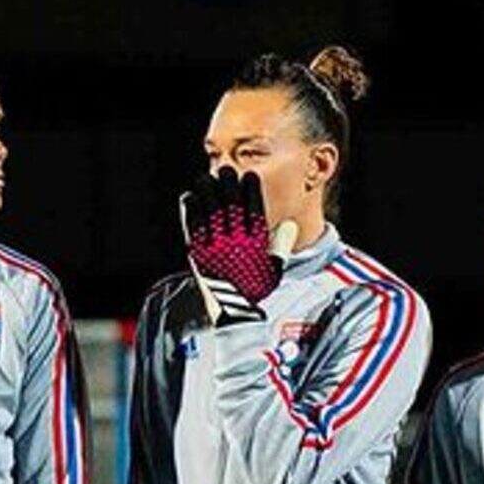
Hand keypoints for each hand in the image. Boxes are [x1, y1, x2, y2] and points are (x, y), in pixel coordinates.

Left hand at [180, 167, 297, 325]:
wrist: (232, 312)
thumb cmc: (254, 291)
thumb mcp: (274, 269)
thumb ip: (282, 245)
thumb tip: (292, 224)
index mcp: (256, 244)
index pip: (254, 208)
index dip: (251, 190)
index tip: (249, 176)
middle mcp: (236, 242)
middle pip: (231, 204)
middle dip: (229, 184)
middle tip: (226, 171)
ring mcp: (216, 247)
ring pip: (210, 210)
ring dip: (207, 191)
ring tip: (206, 178)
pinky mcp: (199, 254)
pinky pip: (194, 226)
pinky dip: (192, 210)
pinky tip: (191, 197)